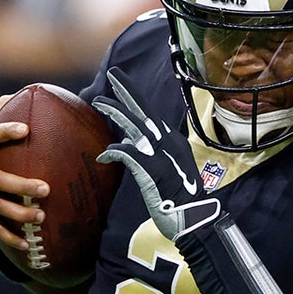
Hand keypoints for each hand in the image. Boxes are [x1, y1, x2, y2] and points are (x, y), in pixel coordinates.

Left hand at [93, 66, 220, 239]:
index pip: (150, 113)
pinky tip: (105, 155)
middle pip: (145, 111)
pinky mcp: (154, 170)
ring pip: (136, 126)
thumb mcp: (163, 169)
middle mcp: (169, 143)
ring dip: (117, 112)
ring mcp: (163, 155)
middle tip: (113, 74)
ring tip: (99, 103)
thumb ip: (144, 152)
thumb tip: (126, 141)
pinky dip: (116, 151)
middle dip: (127, 91)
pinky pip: (130, 154)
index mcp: (172, 141)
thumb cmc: (177, 199)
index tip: (120, 83)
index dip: (134, 96)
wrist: (193, 219)